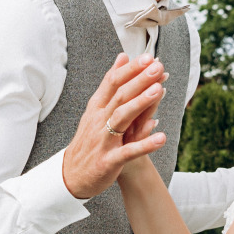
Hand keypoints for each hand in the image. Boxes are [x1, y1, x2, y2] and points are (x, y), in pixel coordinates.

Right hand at [62, 54, 166, 199]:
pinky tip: (161, 138)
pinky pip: (129, 151)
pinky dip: (145, 144)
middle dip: (139, 80)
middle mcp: (98, 120)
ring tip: (159, 90)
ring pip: (122, 117)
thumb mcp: (96, 110)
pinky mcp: (109, 160)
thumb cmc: (89, 140)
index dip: (130, 70)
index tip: (148, 58)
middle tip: (157, 67)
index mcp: (96, 108)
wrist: (71, 175)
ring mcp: (103, 140)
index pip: (112, 82)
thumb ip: (111, 84)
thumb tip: (122, 57)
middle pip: (119, 96)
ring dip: (141, 103)